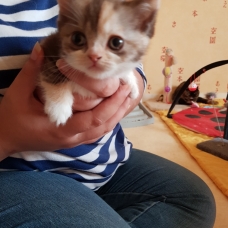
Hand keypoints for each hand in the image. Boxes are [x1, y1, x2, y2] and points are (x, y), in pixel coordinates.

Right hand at [0, 43, 130, 160]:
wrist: (5, 138)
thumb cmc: (12, 118)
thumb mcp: (18, 93)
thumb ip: (32, 72)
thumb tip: (41, 49)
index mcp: (61, 129)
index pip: (95, 119)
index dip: (112, 105)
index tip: (122, 88)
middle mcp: (71, 138)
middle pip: (103, 126)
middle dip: (119, 109)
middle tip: (129, 91)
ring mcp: (73, 142)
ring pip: (101, 132)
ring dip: (116, 116)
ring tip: (126, 100)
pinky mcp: (72, 141)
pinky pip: (95, 134)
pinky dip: (107, 122)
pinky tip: (113, 112)